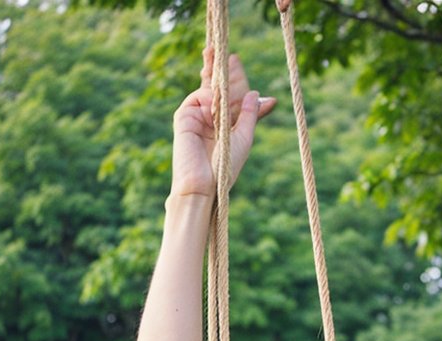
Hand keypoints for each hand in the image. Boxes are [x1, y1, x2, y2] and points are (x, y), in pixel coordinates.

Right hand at [170, 49, 275, 199]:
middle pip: (215, 87)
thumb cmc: (225, 168)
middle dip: (222, 70)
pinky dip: (208, 97)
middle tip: (231, 54)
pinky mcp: (184, 117)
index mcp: (223, 124)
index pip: (229, 96)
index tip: (240, 64)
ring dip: (220, 82)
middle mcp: (209, 118)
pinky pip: (198, 97)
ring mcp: (196, 116)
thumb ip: (250, 115)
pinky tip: (216, 104)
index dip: (236, 81)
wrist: (204, 184)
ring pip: (208, 89)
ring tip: (230, 72)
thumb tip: (257, 93)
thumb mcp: (244, 138)